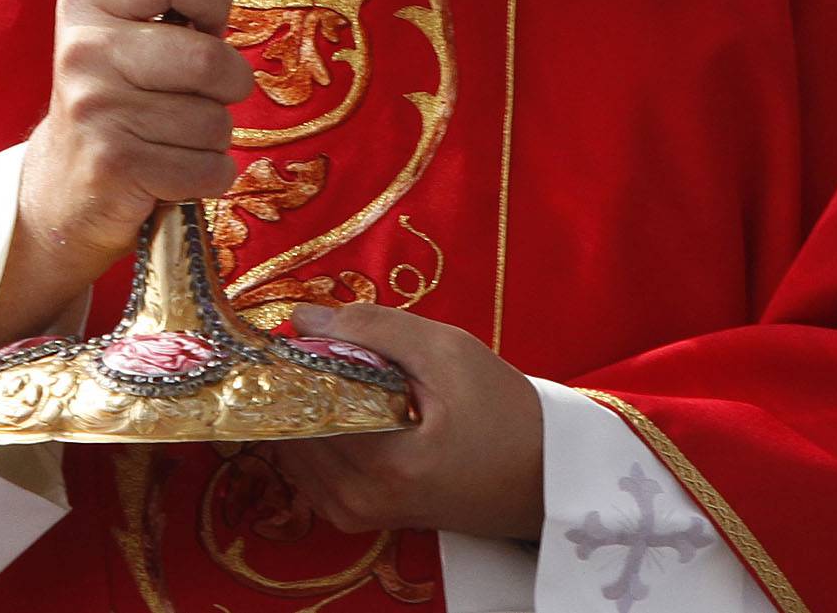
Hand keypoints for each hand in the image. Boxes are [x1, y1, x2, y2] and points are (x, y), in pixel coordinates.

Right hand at [0, 0, 253, 347]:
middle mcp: (84, 48)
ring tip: (176, 135)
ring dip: (213, 136)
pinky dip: (208, 174)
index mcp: (88, 1)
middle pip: (207, 58)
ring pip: (214, 120)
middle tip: (204, 93)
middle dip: (228, 83)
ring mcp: (95, 107)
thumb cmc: (115, 95)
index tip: (206, 23)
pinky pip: (207, 168)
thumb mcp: (133, 30)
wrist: (63, 182)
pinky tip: (174, 168)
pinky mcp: (113, 163)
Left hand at [272, 305, 544, 543]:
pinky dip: (312, 433)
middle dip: (293, 383)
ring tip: (331, 372)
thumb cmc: (505, 412)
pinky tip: (338, 405)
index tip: (296, 330)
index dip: (292, 361)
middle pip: (290, 429)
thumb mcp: (446, 352)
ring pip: (293, 450)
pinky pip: (309, 469)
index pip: (303, 406)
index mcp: (385, 464)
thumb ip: (372, 328)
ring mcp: (358, 515)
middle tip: (315, 346)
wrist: (545, 477)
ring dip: (300, 407)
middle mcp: (361, 500)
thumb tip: (303, 319)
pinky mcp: (361, 517)